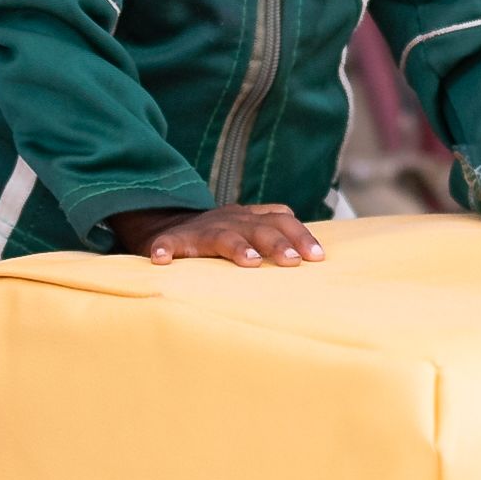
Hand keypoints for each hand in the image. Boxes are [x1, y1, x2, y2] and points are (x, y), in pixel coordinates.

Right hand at [110, 203, 325, 267]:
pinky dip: (164, 248)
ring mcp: (202, 229)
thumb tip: (319, 257)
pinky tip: (161, 260)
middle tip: (292, 261)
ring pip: (223, 236)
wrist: (173, 224)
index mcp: (252, 218)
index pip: (282, 220)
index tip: (316, 257)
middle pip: (260, 228)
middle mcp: (231, 220)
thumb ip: (278, 233)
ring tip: (249, 261)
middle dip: (278, 244)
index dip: (300, 235)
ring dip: (236, 247)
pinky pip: (167, 242)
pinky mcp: (173, 240)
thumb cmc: (224, 233)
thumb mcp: (251, 226)